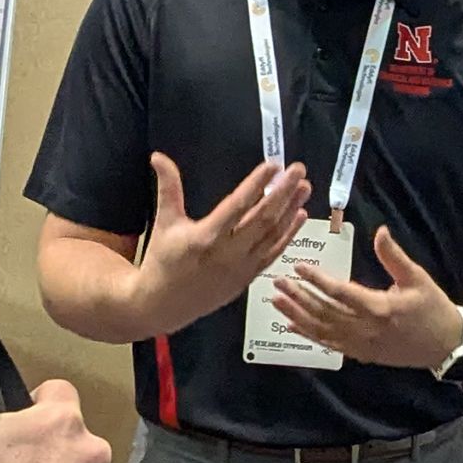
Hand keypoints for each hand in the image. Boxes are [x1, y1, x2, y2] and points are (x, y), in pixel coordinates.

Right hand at [133, 154, 309, 335]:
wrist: (163, 305)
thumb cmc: (163, 261)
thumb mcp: (164, 223)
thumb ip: (168, 188)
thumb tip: (158, 156)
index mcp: (205, 238)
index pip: (237, 206)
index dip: (257, 184)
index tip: (273, 166)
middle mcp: (228, 254)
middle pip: (263, 219)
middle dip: (283, 193)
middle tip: (298, 170)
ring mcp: (241, 268)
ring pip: (273, 236)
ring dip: (290, 210)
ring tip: (304, 188)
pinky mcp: (248, 277)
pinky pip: (273, 253)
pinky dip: (288, 234)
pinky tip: (299, 215)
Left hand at [270, 225, 462, 369]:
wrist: (446, 344)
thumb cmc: (433, 308)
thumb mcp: (417, 277)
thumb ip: (394, 256)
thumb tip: (379, 231)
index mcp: (379, 308)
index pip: (340, 293)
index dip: (317, 280)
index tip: (299, 267)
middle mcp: (366, 329)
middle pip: (324, 313)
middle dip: (298, 298)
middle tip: (278, 283)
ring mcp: (361, 345)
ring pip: (322, 331)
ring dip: (297, 316)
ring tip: (277, 302)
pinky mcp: (361, 354)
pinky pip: (329, 345)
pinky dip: (309, 335)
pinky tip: (293, 326)